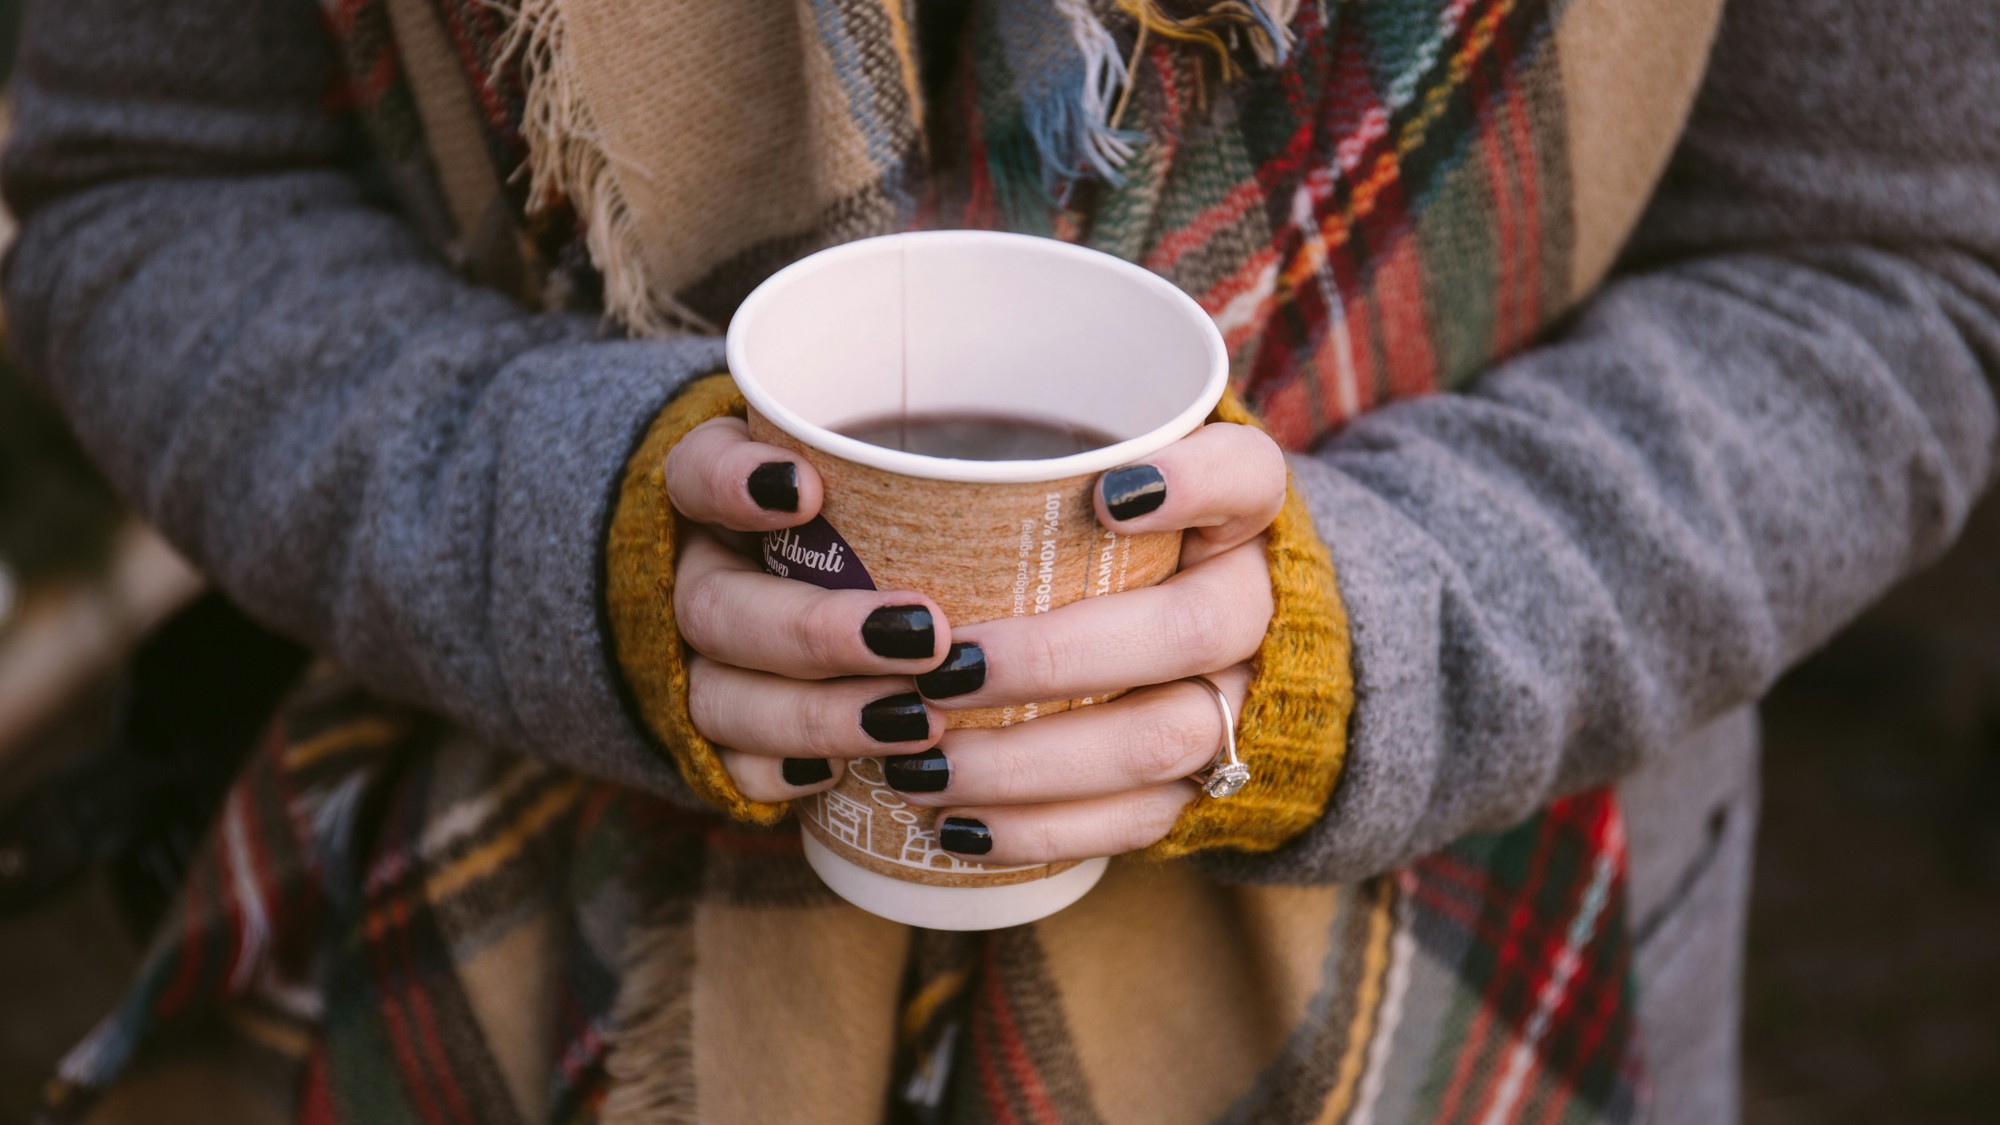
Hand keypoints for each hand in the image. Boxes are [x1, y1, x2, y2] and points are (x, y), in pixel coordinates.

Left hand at [665, 418, 1285, 864]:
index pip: (1249, 475)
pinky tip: (954, 830)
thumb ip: (981, 448)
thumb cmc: (1080, 530)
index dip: (1194, 483)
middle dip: (1061, 656)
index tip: (1104, 494)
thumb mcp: (1056, 466)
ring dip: (1035, 759)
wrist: (1183, 619)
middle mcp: (1253, 599)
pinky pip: (1140, 822)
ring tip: (921, 765)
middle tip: (941, 667)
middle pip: (1197, 628)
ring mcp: (1238, 697)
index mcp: (1235, 508)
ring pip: (1166, 740)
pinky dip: (1042, 831)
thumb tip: (785, 476)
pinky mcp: (1199, 782)